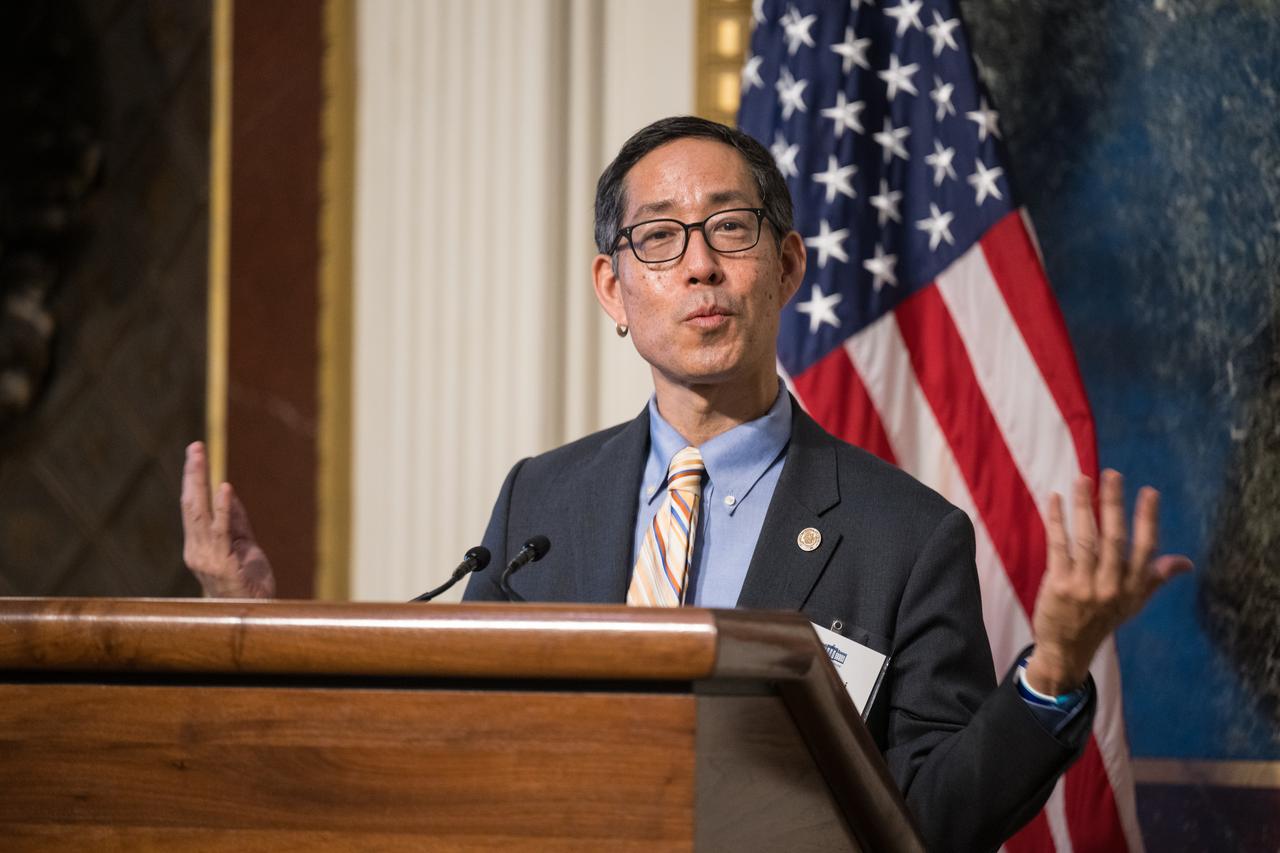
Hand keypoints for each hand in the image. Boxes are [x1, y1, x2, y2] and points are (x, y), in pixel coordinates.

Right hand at [180, 441, 275, 597]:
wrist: (255, 616)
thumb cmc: (248, 585)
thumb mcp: (245, 546)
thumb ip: (237, 522)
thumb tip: (230, 494)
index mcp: (199, 546)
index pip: (192, 507)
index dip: (193, 480)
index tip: (195, 454)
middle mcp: (196, 550)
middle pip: (190, 504)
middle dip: (192, 473)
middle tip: (195, 446)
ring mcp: (206, 557)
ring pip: (199, 513)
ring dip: (200, 482)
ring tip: (200, 456)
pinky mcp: (222, 563)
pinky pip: (222, 531)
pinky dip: (223, 508)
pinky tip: (224, 488)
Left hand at [1025, 469, 1191, 694]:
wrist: (1067, 649)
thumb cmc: (1101, 620)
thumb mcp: (1133, 603)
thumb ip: (1154, 578)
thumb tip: (1185, 562)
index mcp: (1133, 588)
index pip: (1145, 548)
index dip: (1148, 519)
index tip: (1149, 492)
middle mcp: (1112, 586)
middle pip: (1114, 538)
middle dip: (1113, 504)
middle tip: (1112, 474)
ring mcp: (1084, 585)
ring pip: (1085, 538)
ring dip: (1082, 505)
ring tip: (1082, 479)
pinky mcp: (1058, 584)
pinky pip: (1058, 545)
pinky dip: (1056, 520)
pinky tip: (1055, 498)